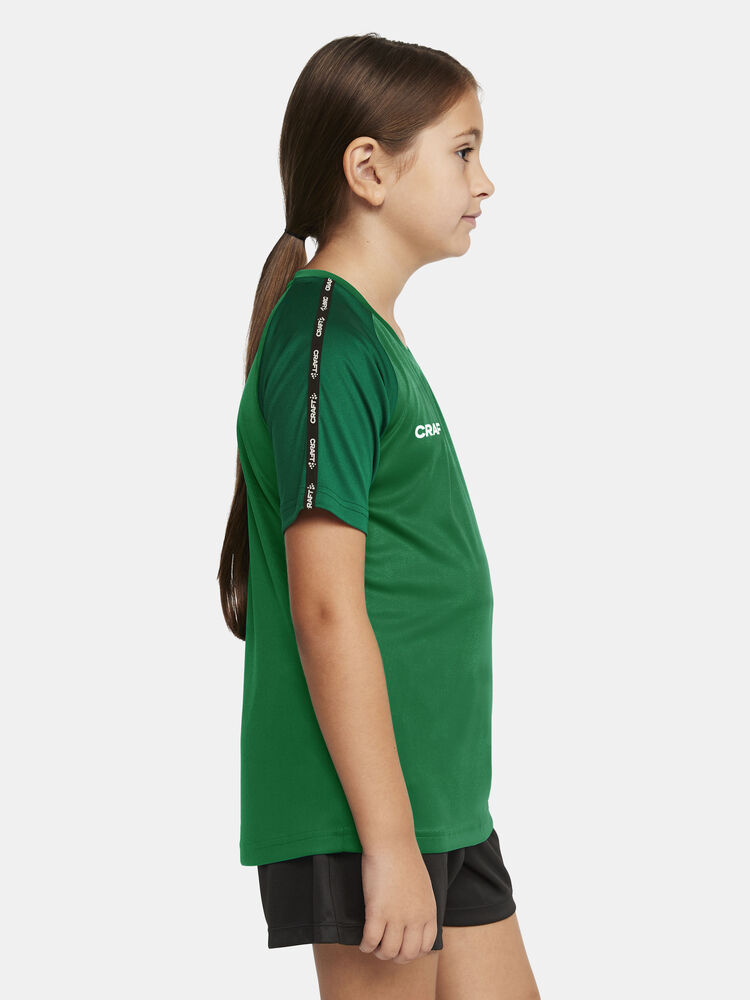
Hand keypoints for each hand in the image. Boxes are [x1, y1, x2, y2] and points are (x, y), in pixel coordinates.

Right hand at [358, 839, 437, 962]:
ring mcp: (397, 917)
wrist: (392, 842)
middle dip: (395, 957)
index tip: (401, 950)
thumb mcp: (423, 886)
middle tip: (384, 950)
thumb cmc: (405, 858)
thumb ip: (421, 906)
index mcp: (429, 912)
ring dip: (378, 953)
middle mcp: (415, 918)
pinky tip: (363, 942)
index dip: (412, 954)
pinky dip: (365, 945)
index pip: (425, 947)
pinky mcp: (377, 912)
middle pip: (407, 954)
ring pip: (388, 952)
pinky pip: (370, 941)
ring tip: (372, 946)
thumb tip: (414, 922)